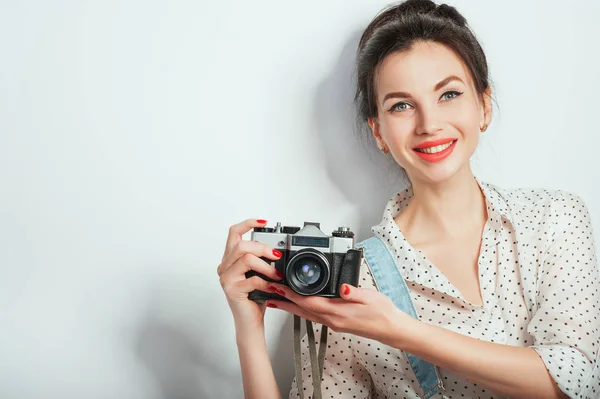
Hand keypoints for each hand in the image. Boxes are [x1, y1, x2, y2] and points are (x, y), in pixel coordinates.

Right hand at [217, 219, 283, 331]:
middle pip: (241, 245)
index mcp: (230, 259)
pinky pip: (252, 279)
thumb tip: (276, 250)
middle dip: (262, 248)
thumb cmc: (255, 297)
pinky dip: (266, 282)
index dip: (248, 224)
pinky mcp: (231, 289)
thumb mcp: (259, 273)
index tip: (263, 222)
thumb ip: (261, 259)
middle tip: (276, 256)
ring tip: (277, 275)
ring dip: (266, 266)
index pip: (234, 233)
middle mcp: (224, 267)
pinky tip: (273, 287)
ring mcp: (226, 278)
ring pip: (246, 259)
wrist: (250, 321)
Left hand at [264, 282, 415, 346]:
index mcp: (338, 312)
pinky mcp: (336, 323)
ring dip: (290, 307)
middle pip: (302, 310)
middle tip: (268, 292)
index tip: (279, 286)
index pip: (309, 302)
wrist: (391, 329)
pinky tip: (299, 306)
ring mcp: (334, 323)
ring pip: (306, 314)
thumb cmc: (383, 313)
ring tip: (276, 299)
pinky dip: (302, 310)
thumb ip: (355, 293)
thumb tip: (344, 288)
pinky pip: (314, 316)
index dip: (292, 295)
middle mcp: (332, 320)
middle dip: (284, 301)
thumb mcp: (371, 298)